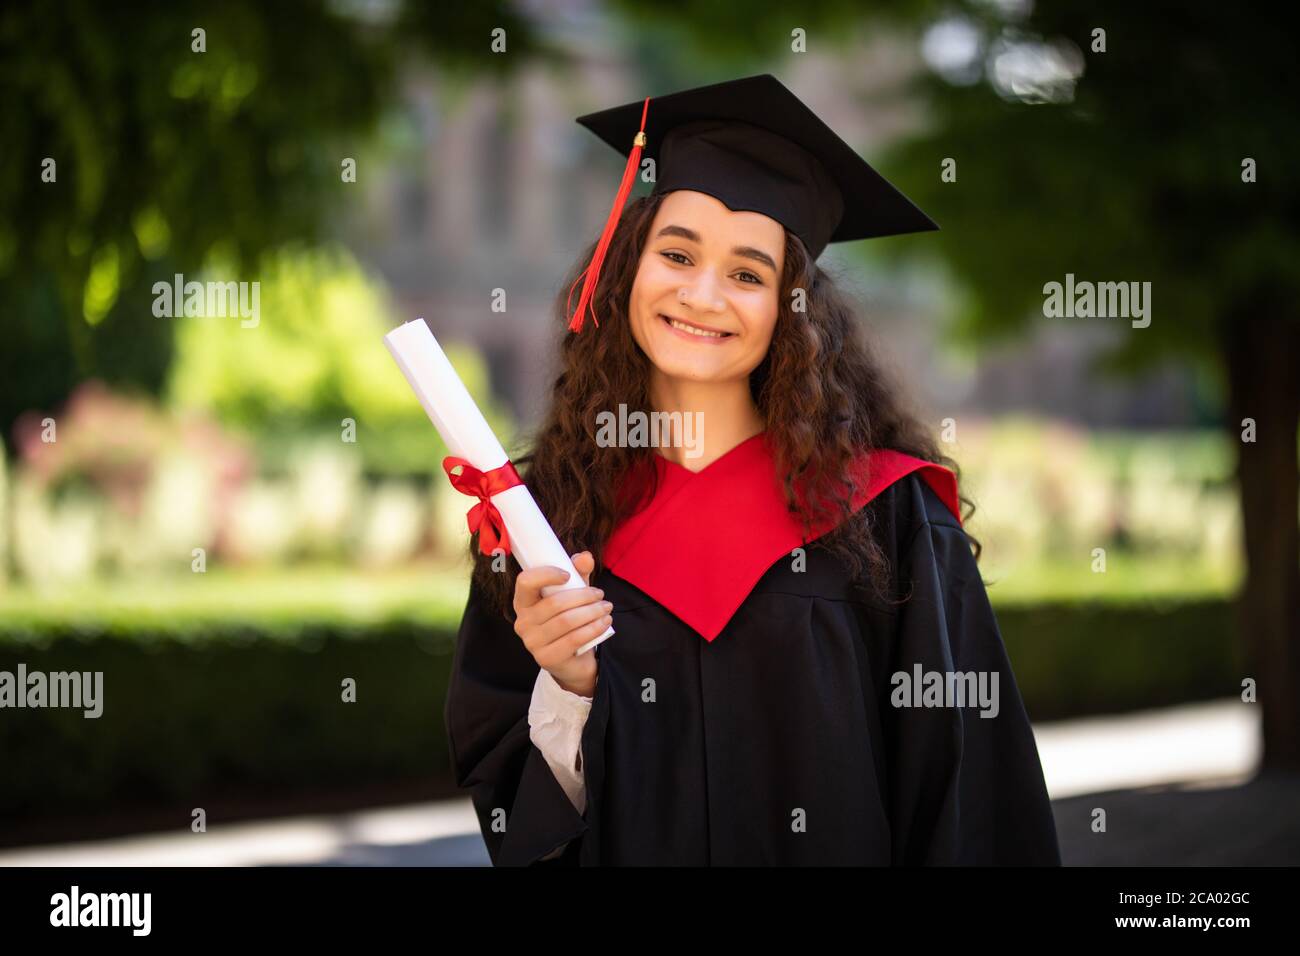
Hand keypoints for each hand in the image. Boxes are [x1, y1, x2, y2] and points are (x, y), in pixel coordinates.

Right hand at [512, 550, 609, 697]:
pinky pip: (573, 639)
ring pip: (566, 621)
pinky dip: (593, 628)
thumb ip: (578, 574)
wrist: (572, 660)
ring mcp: (532, 643)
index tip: (568, 575)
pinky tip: (604, 622)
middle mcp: (522, 622)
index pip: (525, 582)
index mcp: (523, 602)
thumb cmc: (568, 621)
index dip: (546, 574)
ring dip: (592, 612)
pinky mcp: (546, 658)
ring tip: (606, 608)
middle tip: (601, 595)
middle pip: (554, 603)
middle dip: (584, 596)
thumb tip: (585, 557)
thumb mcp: (573, 594)